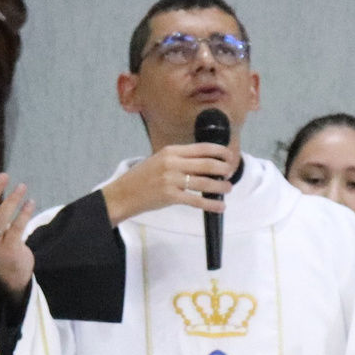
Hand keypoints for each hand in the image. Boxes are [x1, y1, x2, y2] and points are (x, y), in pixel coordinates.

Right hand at [100, 142, 235, 223]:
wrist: (123, 194)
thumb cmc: (141, 178)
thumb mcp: (159, 160)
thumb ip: (179, 160)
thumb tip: (204, 163)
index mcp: (171, 151)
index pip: (201, 148)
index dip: (220, 152)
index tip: (229, 156)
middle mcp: (172, 163)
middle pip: (206, 164)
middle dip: (223, 168)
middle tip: (230, 173)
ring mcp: (171, 180)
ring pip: (204, 182)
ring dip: (220, 186)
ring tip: (228, 189)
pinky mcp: (170, 196)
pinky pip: (195, 200)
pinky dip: (210, 204)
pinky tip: (219, 207)